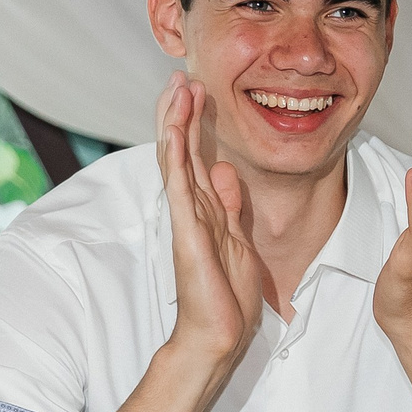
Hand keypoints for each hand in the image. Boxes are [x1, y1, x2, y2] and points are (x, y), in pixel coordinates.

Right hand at [156, 73, 261, 371]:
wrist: (218, 335)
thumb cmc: (227, 296)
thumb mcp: (237, 240)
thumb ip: (228, 206)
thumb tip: (223, 171)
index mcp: (205, 210)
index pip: (196, 157)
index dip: (196, 124)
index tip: (199, 91)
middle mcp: (191, 210)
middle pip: (181, 151)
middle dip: (182, 113)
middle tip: (182, 75)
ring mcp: (186, 220)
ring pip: (176, 161)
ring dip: (176, 124)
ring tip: (177, 89)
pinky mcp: (188, 233)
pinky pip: (179, 188)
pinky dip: (175, 158)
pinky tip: (173, 132)